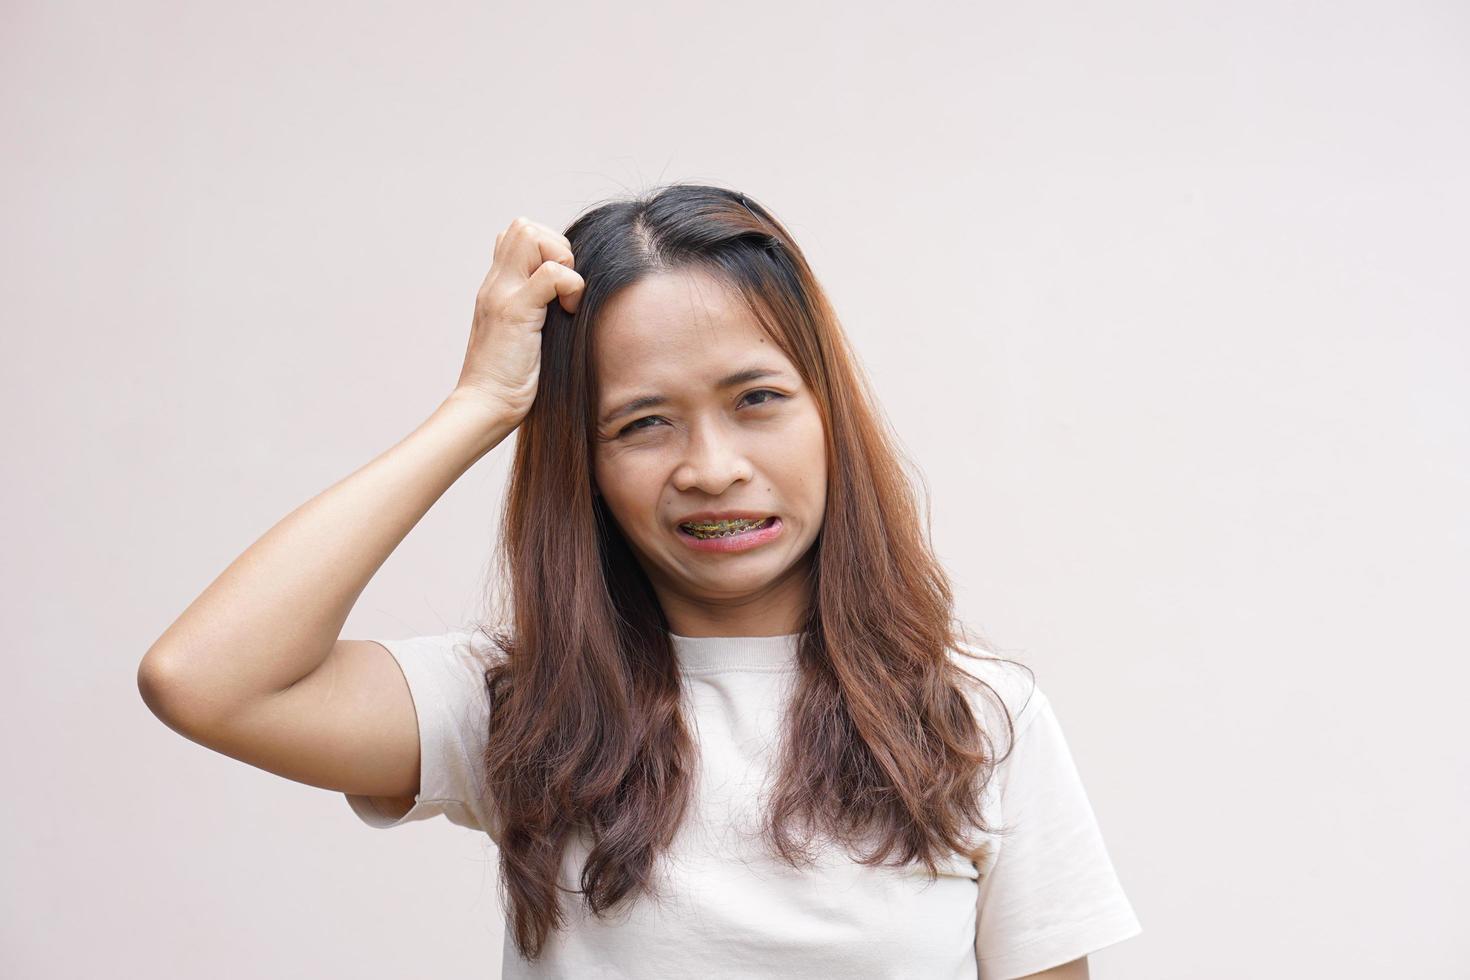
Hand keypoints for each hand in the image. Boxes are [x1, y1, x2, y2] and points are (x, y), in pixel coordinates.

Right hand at [453, 216, 583, 425]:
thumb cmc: (510, 379)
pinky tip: (567, 312)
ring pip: (531, 235)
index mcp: (496, 287)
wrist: (485, 406)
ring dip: (560, 259)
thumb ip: (535, 307)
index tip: (559, 287)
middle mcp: (495, 285)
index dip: (547, 249)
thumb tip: (567, 296)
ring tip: (563, 297)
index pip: (517, 234)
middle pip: (523, 226)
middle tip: (563, 289)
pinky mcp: (515, 312)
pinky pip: (551, 274)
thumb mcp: (523, 333)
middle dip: (555, 247)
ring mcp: (502, 295)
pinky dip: (570, 285)